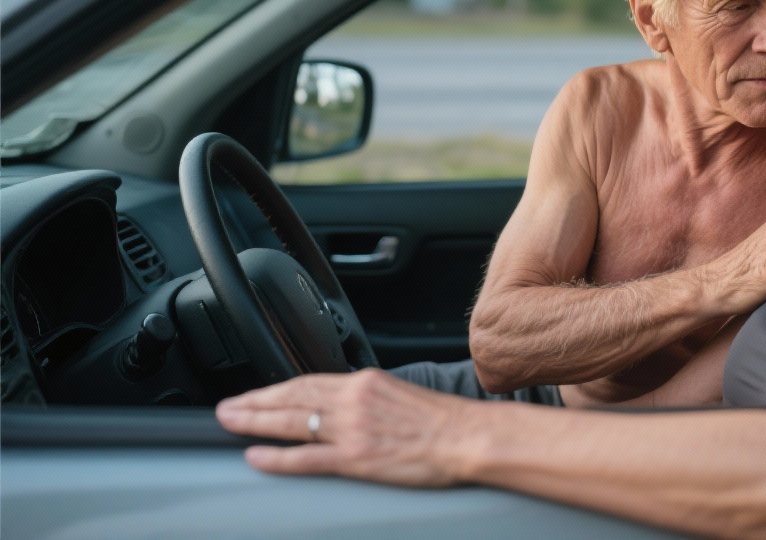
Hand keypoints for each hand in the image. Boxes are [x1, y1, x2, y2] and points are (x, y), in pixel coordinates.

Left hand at [215, 368, 469, 486]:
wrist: (467, 437)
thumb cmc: (443, 421)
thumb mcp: (400, 394)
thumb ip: (368, 397)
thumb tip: (345, 403)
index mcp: (364, 382)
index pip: (308, 381)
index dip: (275, 388)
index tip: (254, 393)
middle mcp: (353, 401)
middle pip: (291, 397)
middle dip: (254, 401)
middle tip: (225, 406)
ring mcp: (352, 429)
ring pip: (291, 421)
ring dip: (254, 422)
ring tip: (230, 423)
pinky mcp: (356, 458)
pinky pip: (306, 457)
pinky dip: (277, 457)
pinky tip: (255, 456)